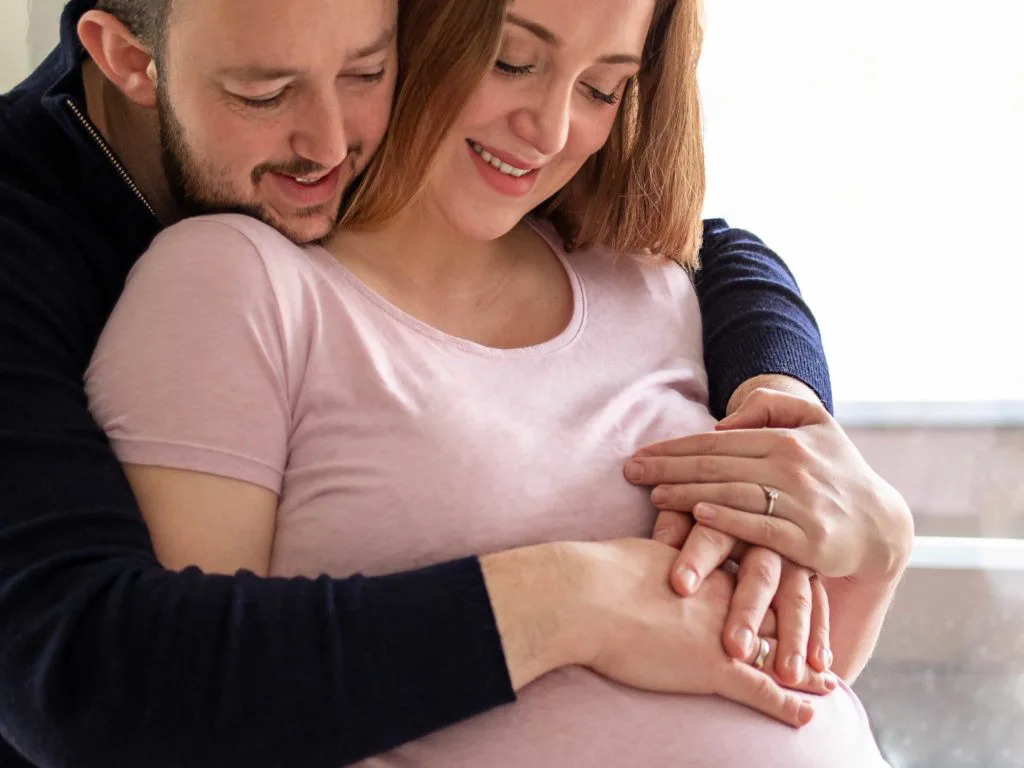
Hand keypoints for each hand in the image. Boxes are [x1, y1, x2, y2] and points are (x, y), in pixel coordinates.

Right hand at [570, 539, 834, 726]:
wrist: (586, 595)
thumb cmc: (600, 573)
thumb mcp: (642, 551)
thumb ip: (663, 553)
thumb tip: (658, 556)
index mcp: (712, 562)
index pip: (764, 571)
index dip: (785, 587)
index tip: (801, 598)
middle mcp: (727, 593)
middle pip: (784, 607)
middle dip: (807, 626)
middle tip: (824, 644)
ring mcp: (724, 630)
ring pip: (781, 649)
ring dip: (806, 668)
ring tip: (828, 682)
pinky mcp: (713, 666)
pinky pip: (761, 688)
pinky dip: (786, 704)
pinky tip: (806, 717)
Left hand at [625, 388, 912, 582]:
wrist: (880, 526)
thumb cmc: (836, 471)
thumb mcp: (815, 424)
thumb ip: (772, 407)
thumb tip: (724, 421)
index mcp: (786, 440)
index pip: (717, 442)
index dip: (674, 449)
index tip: (639, 456)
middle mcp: (793, 468)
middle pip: (717, 466)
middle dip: (668, 469)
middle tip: (630, 474)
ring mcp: (802, 505)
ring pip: (733, 494)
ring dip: (688, 494)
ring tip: (653, 496)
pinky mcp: (809, 541)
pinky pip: (761, 528)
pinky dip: (729, 521)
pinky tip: (698, 515)